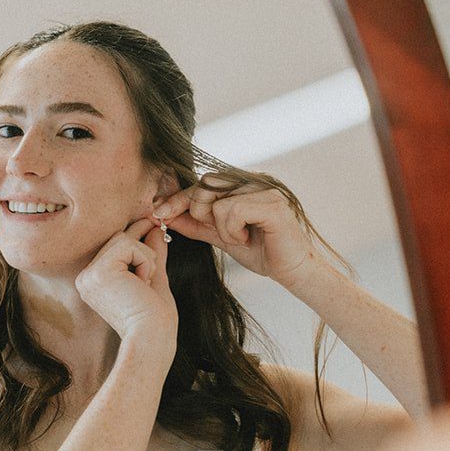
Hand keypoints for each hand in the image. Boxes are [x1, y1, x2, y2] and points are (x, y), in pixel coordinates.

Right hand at [74, 215, 178, 352]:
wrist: (152, 339)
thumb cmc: (154, 318)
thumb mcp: (153, 278)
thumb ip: (151, 254)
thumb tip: (156, 229)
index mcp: (94, 282)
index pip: (114, 247)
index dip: (135, 234)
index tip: (153, 224)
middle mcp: (86, 278)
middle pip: (117, 239)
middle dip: (143, 248)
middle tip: (156, 251)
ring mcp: (90, 275)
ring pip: (123, 240)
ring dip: (146, 258)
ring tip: (147, 283)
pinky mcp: (100, 272)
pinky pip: (128, 245)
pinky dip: (144, 261)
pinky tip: (143, 284)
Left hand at [152, 174, 316, 288]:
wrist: (291, 270)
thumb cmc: (261, 251)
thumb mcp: (220, 236)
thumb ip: (196, 224)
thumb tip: (165, 216)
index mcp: (241, 184)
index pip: (201, 183)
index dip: (178, 198)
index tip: (158, 213)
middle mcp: (253, 179)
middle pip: (206, 184)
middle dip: (199, 211)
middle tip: (219, 232)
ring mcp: (265, 188)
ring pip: (218, 199)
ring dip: (221, 226)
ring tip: (239, 238)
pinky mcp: (273, 202)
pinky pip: (234, 209)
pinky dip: (233, 229)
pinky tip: (247, 238)